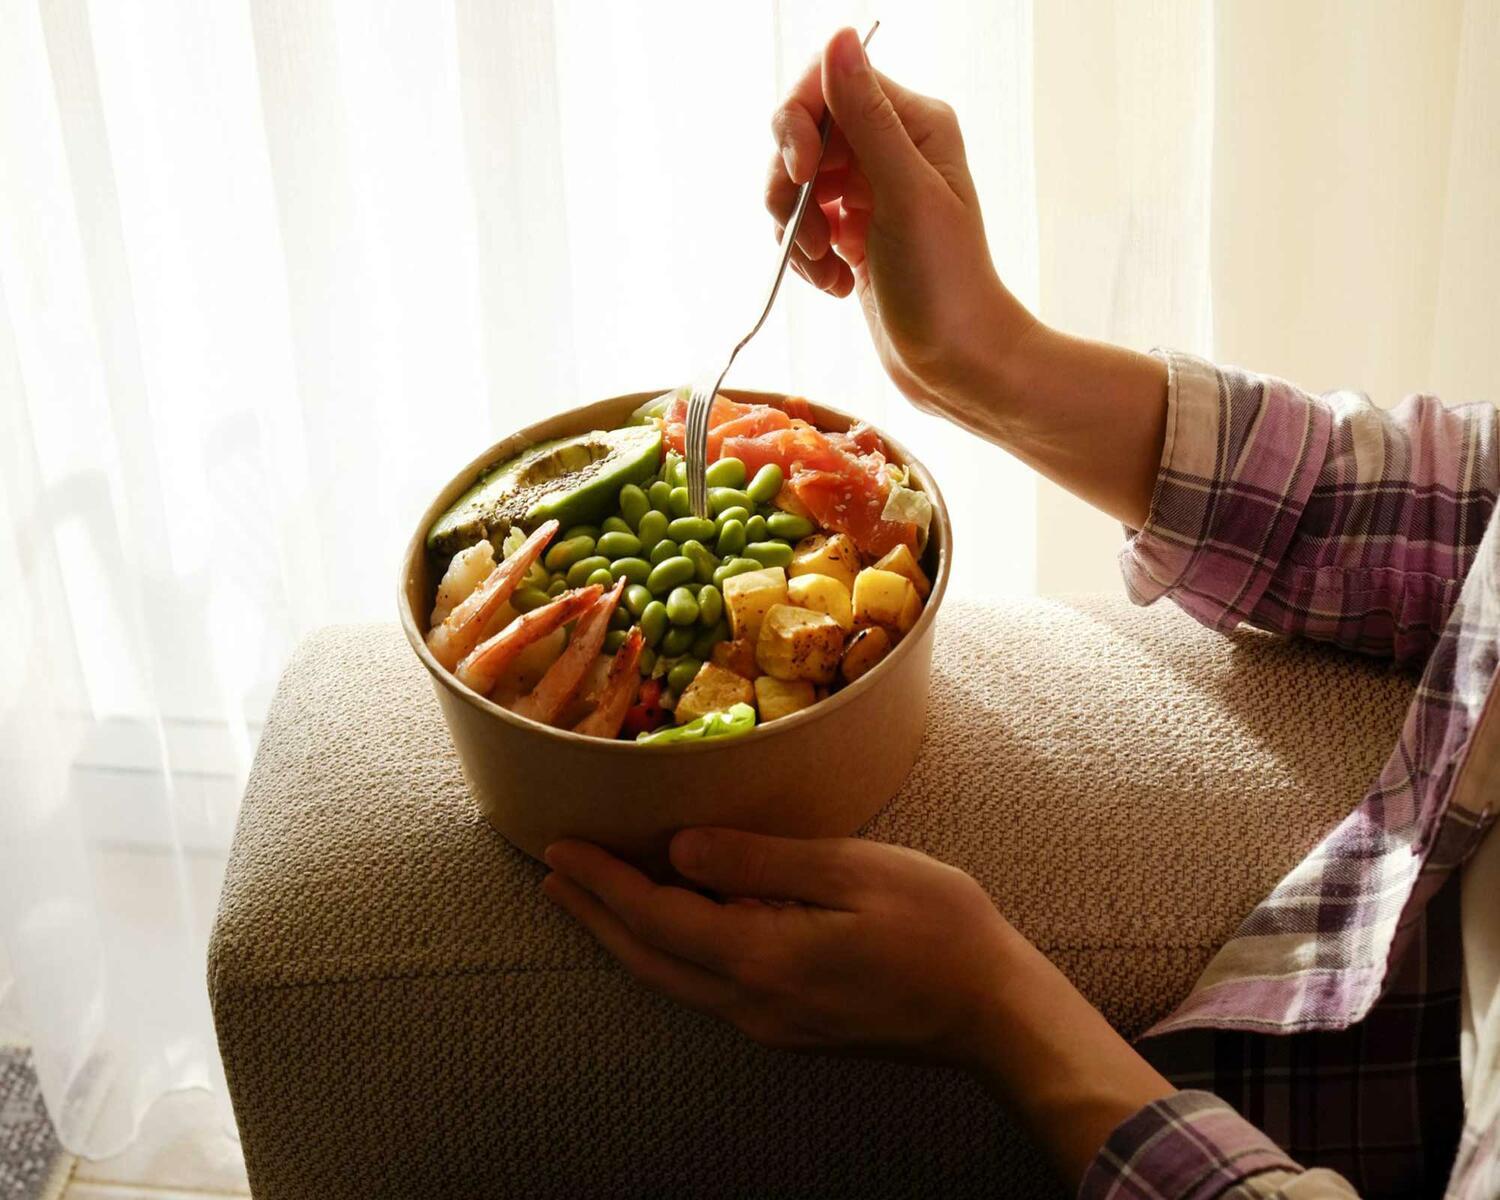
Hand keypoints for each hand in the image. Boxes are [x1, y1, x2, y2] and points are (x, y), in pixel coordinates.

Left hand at [544, 827, 1174, 1185]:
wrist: (993, 1013)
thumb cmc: (937, 929)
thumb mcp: (852, 872)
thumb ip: (760, 862)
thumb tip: (681, 850)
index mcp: (761, 958)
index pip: (655, 917)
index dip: (602, 883)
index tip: (559, 849)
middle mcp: (751, 1001)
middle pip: (648, 957)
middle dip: (595, 914)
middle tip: (553, 873)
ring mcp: (769, 1022)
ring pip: (671, 978)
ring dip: (624, 935)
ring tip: (590, 899)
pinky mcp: (790, 1026)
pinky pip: (704, 987)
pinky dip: (667, 951)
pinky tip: (669, 930)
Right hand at [766, 27, 1035, 413]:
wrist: (958, 365)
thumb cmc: (946, 286)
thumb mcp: (903, 195)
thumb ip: (867, 118)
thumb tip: (839, 37)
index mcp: (914, 125)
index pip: (829, 83)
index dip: (799, 124)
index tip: (801, 174)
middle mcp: (891, 150)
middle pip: (802, 134)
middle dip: (791, 187)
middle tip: (813, 237)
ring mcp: (870, 193)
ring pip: (794, 184)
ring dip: (796, 229)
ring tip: (828, 269)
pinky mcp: (854, 233)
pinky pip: (803, 224)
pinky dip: (807, 256)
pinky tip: (838, 284)